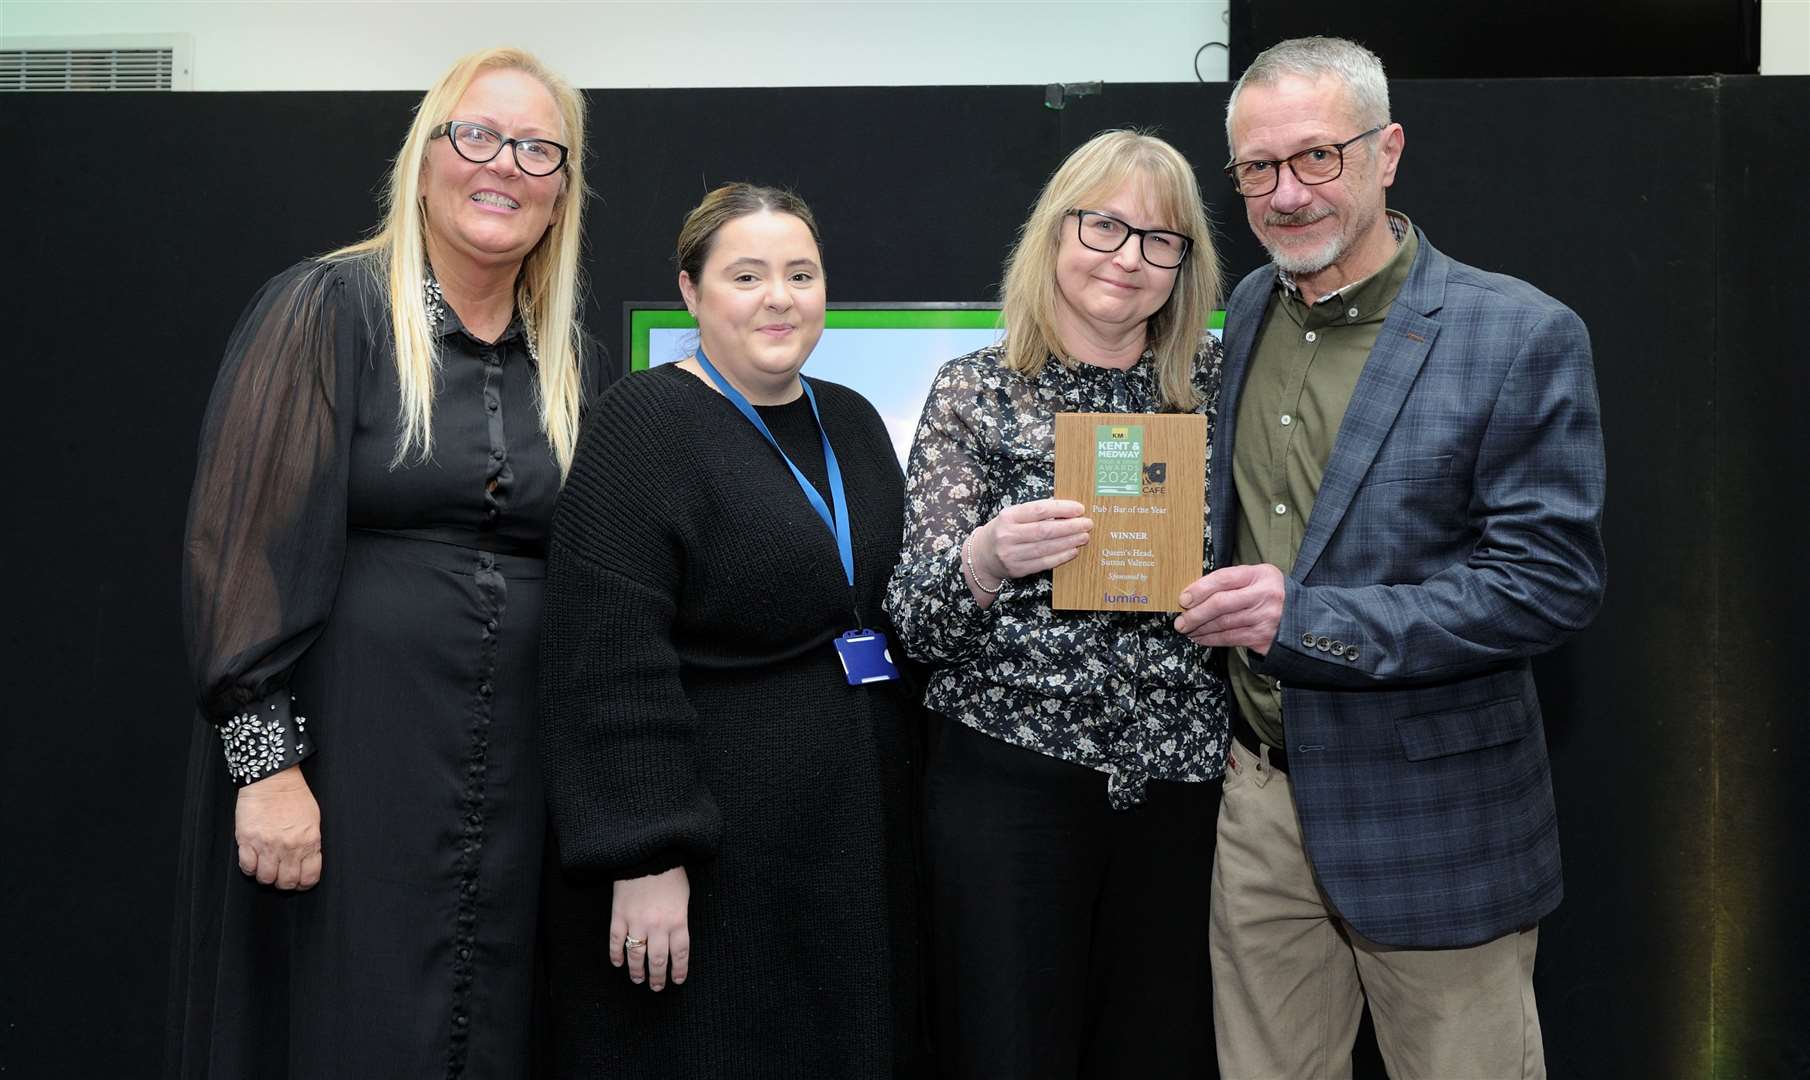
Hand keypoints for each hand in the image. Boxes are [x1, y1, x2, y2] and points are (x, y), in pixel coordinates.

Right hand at [234, 764, 321, 889]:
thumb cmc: (295, 797)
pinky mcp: (247, 840)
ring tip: (266, 866)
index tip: (299, 881)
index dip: (304, 883)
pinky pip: (247, 867)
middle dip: (284, 882)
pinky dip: (250, 868)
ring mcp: (267, 845)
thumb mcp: (313, 820)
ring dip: (266, 876)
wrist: (273, 779)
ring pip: (265, 878)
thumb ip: (310, 843)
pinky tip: (253, 860)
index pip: (309, 877)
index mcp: (309, 842)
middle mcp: (289, 847)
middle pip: (286, 882)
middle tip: (281, 875)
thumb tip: (307, 862)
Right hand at [611, 867, 689, 990]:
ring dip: (637, 971)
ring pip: (636, 955)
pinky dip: (616, 954)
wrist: (647, 853)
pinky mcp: (619, 915)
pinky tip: (618, 963)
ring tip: (638, 979)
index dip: (679, 970)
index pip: (680, 954)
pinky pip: (616, 941)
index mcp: (678, 920)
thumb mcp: (684, 895)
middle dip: (657, 977)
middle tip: (656, 987)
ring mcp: (636, 922)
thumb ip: (680, 917)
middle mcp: (658, 926)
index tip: (677, 980)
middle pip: (658, 960)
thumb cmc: (670, 871)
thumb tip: (676, 934)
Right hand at [971, 499, 1092, 583]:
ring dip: (1069, 542)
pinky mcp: (1018, 569)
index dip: (1062, 509)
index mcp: (1008, 516)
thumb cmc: (1004, 531)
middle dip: (1070, 527)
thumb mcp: (1013, 516)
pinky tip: (1073, 550)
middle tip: (1087, 524)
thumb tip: (1068, 510)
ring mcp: (1012, 554)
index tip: (1080, 508)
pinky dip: (1061, 556)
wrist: (982, 556)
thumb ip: (1036, 512)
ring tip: (1084, 536)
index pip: (1039, 509)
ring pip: (1046, 548)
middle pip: (1045, 530)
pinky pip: (1044, 563)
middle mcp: (1008, 535)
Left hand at [1175, 563, 1285, 653]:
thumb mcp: (1259, 578)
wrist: (1303, 618)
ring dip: (1200, 629)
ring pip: (1223, 624)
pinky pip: (1230, 639)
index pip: (1223, 579)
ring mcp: (1265, 619)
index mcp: (1261, 575)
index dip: (1199, 589)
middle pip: (1220, 604)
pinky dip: (1211, 639)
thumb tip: (1195, 593)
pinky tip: (1200, 638)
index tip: (1183, 599)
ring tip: (1187, 629)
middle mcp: (1264, 596)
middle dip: (1195, 614)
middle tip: (1180, 621)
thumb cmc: (1271, 594)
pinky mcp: (1263, 638)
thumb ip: (1232, 581)